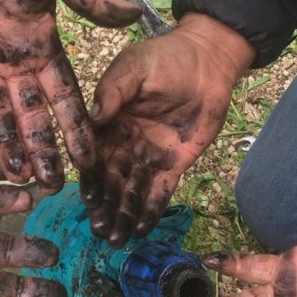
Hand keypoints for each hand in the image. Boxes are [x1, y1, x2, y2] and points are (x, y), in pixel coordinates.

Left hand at [0, 0, 140, 191]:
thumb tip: (131, 19)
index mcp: (40, 42)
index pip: (62, 94)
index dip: (74, 126)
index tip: (87, 158)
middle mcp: (10, 57)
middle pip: (29, 112)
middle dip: (40, 147)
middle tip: (50, 183)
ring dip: (6, 142)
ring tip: (18, 174)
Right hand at [83, 14, 253, 245]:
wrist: (209, 60)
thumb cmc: (167, 58)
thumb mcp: (133, 68)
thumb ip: (112, 92)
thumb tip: (90, 118)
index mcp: (109, 123)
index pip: (94, 155)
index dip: (89, 177)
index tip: (87, 197)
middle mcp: (125, 144)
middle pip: (111, 181)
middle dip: (105, 206)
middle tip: (99, 230)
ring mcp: (149, 156)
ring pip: (133, 192)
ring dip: (124, 215)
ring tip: (116, 238)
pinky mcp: (175, 164)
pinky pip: (161, 191)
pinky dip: (152, 210)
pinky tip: (142, 229)